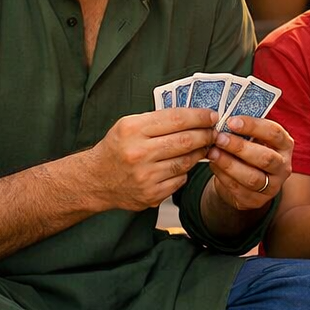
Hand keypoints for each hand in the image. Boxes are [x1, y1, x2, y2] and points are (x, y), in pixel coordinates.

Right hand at [86, 108, 216, 211]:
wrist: (95, 180)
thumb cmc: (116, 148)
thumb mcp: (128, 125)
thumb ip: (158, 120)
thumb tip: (194, 115)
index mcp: (132, 129)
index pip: (176, 119)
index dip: (199, 116)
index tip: (212, 115)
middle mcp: (138, 153)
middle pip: (186, 141)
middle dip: (206, 134)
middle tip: (214, 132)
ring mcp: (145, 176)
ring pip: (186, 161)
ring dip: (200, 153)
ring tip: (203, 146)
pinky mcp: (151, 194)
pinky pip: (180, 179)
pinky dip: (185, 171)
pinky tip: (183, 164)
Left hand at [207, 115, 293, 212]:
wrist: (245, 179)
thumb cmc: (248, 150)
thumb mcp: (251, 138)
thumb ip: (242, 130)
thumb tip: (220, 119)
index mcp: (285, 145)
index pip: (274, 133)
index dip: (253, 126)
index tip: (231, 121)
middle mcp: (283, 166)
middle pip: (266, 158)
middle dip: (240, 147)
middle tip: (219, 138)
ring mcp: (273, 186)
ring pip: (252, 177)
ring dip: (229, 164)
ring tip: (212, 152)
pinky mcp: (258, 200)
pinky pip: (239, 190)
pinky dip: (223, 177)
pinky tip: (213, 165)